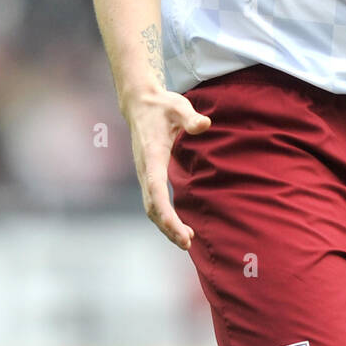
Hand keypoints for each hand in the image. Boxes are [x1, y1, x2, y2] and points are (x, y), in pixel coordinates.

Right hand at [124, 88, 211, 248]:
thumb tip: (204, 124)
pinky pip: (152, 201)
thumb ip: (191, 118)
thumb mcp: (179, 107)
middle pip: (152, 207)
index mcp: (152, 156)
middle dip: (168, 227)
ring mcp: (144, 173)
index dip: (166, 214)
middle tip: (188, 243)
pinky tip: (177, 224)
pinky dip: (163, 216)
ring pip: (150, 207)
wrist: (140, 103)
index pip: (156, 192)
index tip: (179, 230)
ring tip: (187, 240)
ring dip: (165, 225)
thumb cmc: (163, 105)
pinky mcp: (147, 174)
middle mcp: (144, 169)